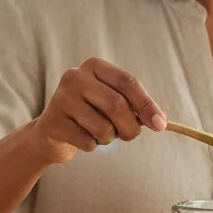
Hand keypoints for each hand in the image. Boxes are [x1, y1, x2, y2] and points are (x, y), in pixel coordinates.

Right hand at [29, 57, 166, 164]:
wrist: (52, 131)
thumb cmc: (90, 115)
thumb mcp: (113, 104)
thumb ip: (136, 108)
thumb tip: (161, 120)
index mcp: (94, 66)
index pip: (128, 82)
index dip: (147, 105)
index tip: (161, 125)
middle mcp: (75, 77)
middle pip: (117, 105)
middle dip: (130, 127)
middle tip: (129, 136)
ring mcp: (61, 98)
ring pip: (103, 128)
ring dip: (108, 138)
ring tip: (98, 133)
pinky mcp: (53, 122)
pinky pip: (87, 142)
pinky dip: (92, 146)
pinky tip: (80, 138)